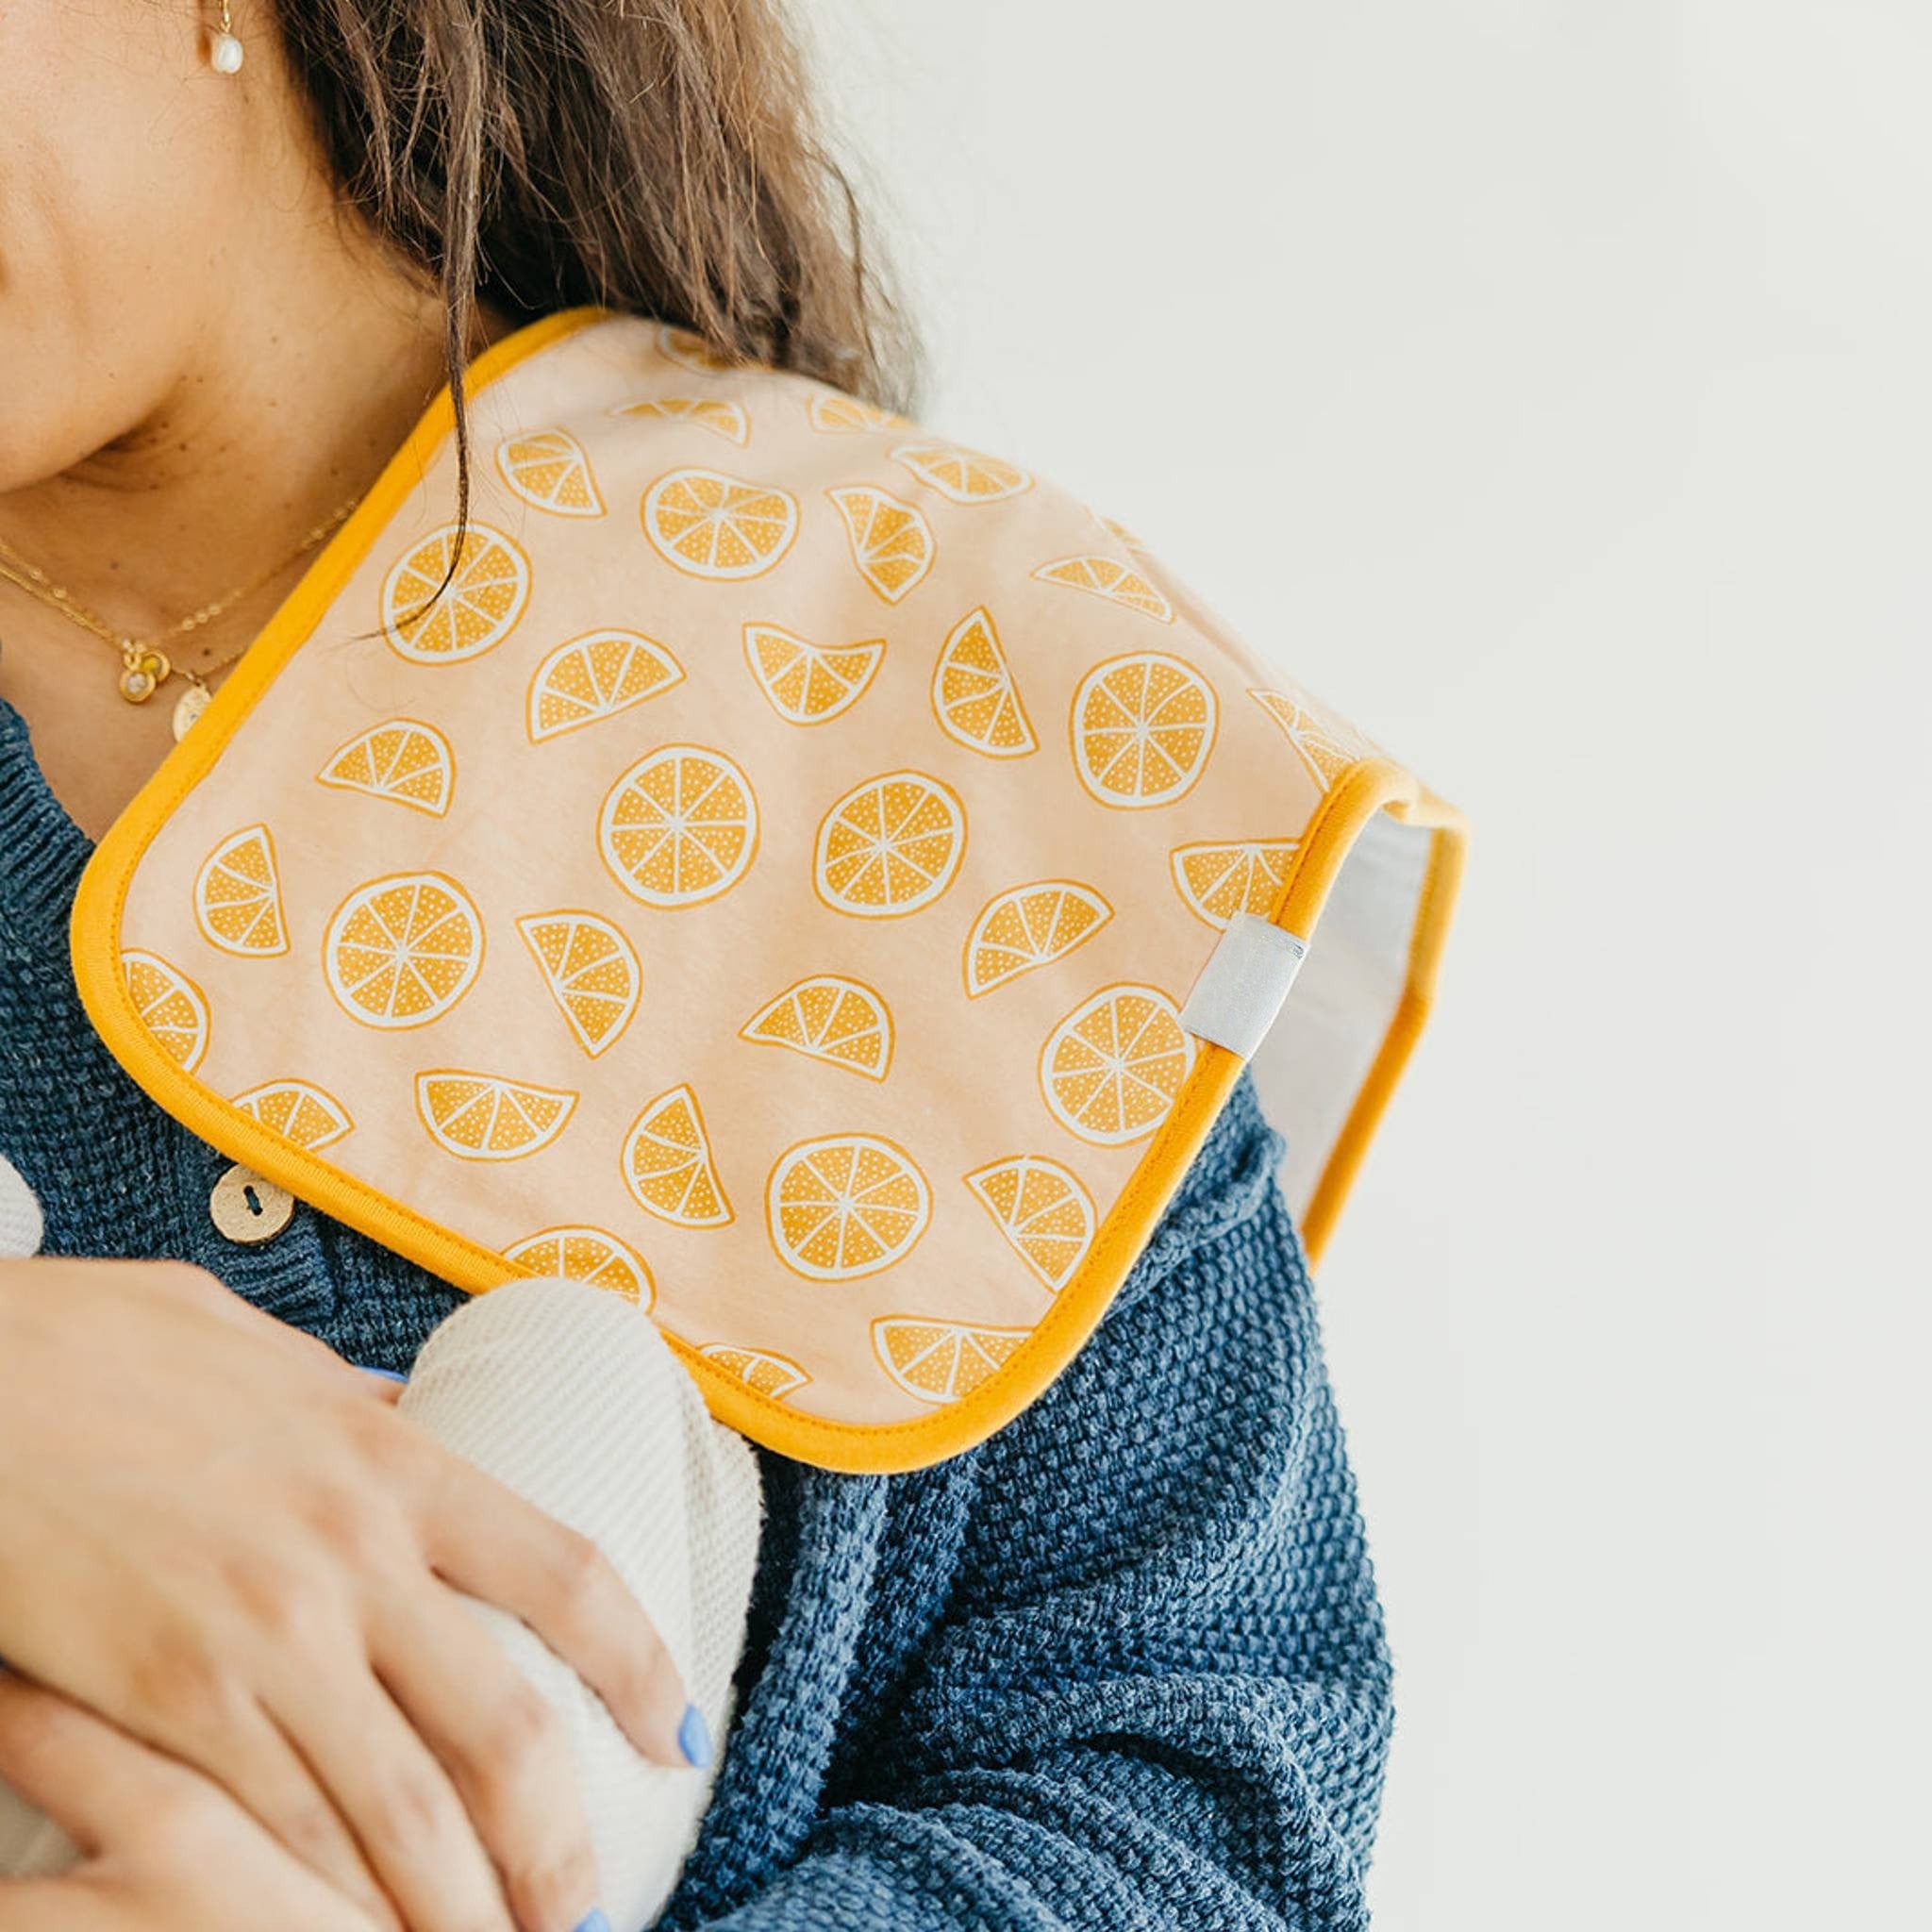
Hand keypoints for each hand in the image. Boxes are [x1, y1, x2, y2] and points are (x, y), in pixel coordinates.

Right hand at [0, 1258, 695, 1931]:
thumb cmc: (91, 1348)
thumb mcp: (252, 1348)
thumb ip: (341, 1400)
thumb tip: (395, 1415)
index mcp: (389, 1462)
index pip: (568, 1573)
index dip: (640, 1661)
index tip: (673, 1728)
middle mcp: (353, 1558)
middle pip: (504, 1728)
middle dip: (558, 1840)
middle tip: (583, 1905)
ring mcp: (262, 1638)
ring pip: (403, 1811)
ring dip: (460, 1900)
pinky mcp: (166, 1703)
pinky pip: (280, 1828)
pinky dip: (331, 1898)